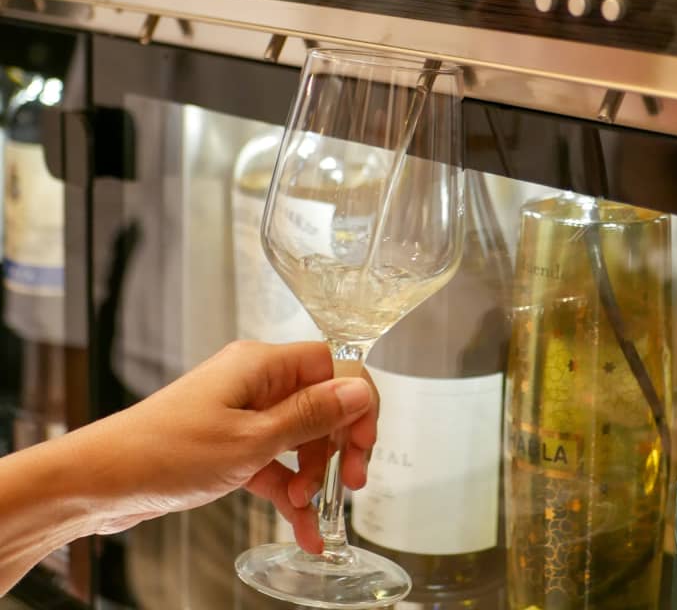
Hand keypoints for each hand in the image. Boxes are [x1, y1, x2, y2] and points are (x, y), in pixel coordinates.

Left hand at [75, 341, 377, 552]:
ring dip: (312, 474)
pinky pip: (274, 459)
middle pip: (320, 402)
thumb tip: (359, 391)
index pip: (332, 366)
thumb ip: (311, 415)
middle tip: (349, 482)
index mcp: (262, 365)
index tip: (363, 444)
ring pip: (299, 436)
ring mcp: (242, 412)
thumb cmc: (166, 452)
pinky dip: (287, 488)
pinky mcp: (230, 441)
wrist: (100, 482)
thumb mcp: (252, 440)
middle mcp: (255, 381)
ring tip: (308, 512)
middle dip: (338, 444)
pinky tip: (300, 525)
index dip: (356, 402)